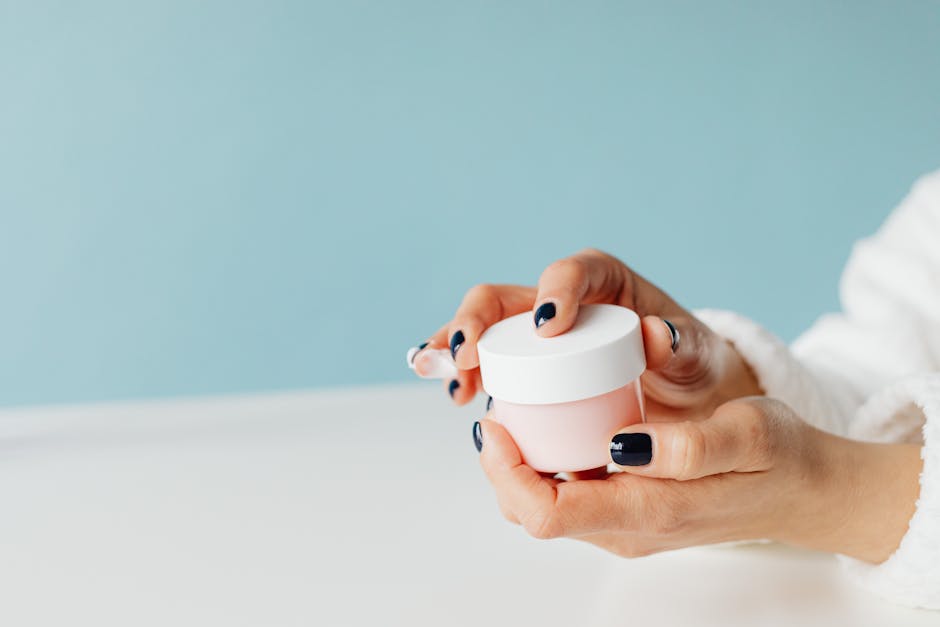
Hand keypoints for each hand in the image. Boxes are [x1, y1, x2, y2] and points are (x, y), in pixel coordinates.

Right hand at [413, 248, 760, 419]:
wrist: (678, 393)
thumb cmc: (685, 363)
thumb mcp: (694, 353)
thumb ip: (680, 343)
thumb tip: (656, 333)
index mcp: (602, 281)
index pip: (572, 272)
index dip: (555, 291)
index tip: (548, 325)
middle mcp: (557, 301)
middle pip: (504, 296)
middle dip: (478, 322)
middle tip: (468, 356)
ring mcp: (531, 333)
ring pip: (481, 327)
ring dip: (454, 348)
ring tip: (444, 377)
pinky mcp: (522, 365)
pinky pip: (482, 362)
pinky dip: (457, 372)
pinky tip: (447, 391)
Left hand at [476, 397, 921, 562]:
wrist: (807, 491)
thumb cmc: (781, 457)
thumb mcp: (749, 433)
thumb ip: (691, 445)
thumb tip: (622, 443)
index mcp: (648, 513)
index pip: (545, 511)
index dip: (505, 470)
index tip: (496, 420)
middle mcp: (627, 531)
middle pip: (532, 512)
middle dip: (501, 465)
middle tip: (499, 405)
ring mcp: (627, 528)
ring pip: (545, 506)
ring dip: (519, 465)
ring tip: (518, 409)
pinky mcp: (630, 516)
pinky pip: (569, 496)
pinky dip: (546, 465)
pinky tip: (553, 425)